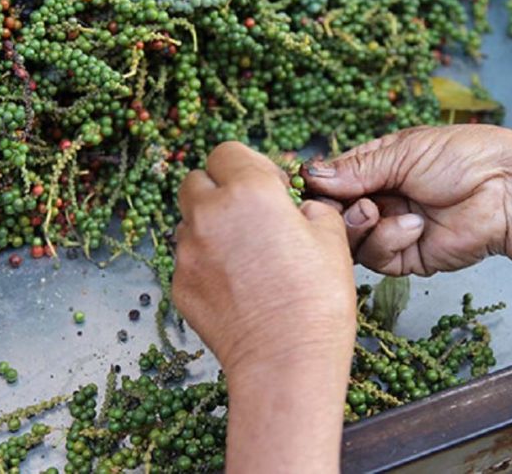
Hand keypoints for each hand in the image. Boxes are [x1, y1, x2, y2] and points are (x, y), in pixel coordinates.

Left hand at [173, 141, 355, 377]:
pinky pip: (187, 259)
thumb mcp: (332, 239)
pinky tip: (236, 285)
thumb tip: (299, 209)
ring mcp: (187, 252)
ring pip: (188, 220)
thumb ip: (312, 209)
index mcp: (249, 191)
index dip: (250, 165)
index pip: (228, 151)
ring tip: (244, 254)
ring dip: (210, 225)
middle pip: (196, 180)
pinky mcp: (179, 285)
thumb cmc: (316, 300)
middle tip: (251, 214)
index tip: (270, 187)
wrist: (285, 361)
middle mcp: (209, 214)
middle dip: (220, 189)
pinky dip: (206, 263)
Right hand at [304, 125, 511, 275]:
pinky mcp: (407, 258)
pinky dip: (388, 241)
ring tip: (379, 211)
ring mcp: (392, 229)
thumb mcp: (402, 152)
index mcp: (377, 168)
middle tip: (356, 203)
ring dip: (361, 226)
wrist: (506, 191)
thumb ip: (355, 169)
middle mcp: (380, 199)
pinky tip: (413, 227)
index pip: (332, 181)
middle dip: (338, 212)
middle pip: (335, 216)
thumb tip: (310, 174)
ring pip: (350, 241)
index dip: (318, 188)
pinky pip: (377, 258)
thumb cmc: (462, 158)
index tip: (306, 190)